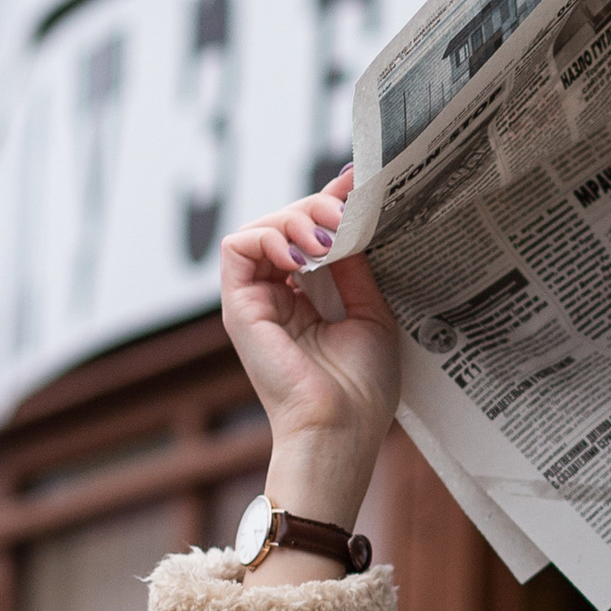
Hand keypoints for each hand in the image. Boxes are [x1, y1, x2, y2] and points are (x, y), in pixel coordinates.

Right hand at [218, 169, 399, 529]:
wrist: (341, 429)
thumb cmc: (362, 388)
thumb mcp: (372, 312)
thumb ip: (358, 266)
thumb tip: (355, 217)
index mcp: (309, 297)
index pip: (313, 234)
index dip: (332, 204)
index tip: (360, 181)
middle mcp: (279, 294)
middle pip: (289, 222)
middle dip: (320, 206)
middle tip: (350, 212)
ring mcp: (256, 299)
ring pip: (264, 227)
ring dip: (299, 218)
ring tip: (332, 233)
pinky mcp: (238, 306)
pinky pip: (239, 248)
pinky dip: (270, 236)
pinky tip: (305, 252)